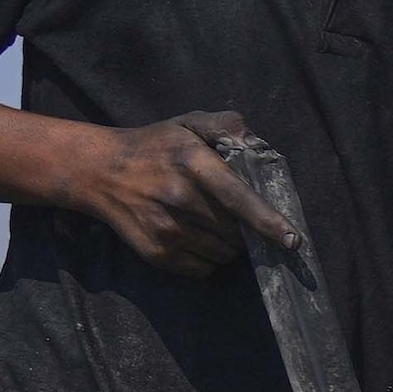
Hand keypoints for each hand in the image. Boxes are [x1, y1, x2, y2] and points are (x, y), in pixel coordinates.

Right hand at [74, 109, 295, 275]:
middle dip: (248, 230)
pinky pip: (203, 269)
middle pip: (236, 231)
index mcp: (192, 162)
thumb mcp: (188, 122)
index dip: (268, 222)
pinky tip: (196, 237)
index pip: (237, 197)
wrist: (100, 172)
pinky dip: (210, 259)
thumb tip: (257, 145)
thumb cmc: (155, 146)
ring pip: (224, 253)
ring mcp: (166, 229)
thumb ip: (227, 125)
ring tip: (212, 223)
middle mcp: (179, 197)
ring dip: (230, 245)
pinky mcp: (157, 253)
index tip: (293, 241)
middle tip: (238, 217)